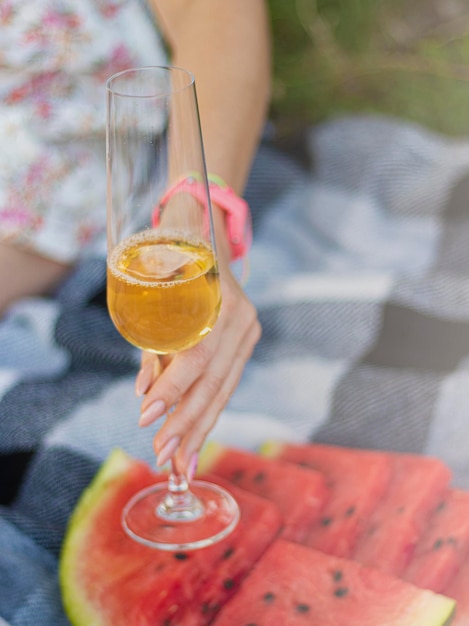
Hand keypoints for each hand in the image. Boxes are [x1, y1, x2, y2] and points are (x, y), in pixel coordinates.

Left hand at [135, 261, 260, 475]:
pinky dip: (209, 415)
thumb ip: (152, 334)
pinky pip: (226, 385)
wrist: (203, 232)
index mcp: (222, 299)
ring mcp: (246, 333)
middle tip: (162, 456)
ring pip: (224, 390)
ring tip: (181, 465)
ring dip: (200, 429)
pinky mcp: (242, 345)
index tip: (146, 416)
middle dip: (187, 423)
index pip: (197, 353)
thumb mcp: (154, 282)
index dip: (173, 387)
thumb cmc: (172, 253)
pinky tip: (197, 442)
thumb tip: (143, 390)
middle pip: (215, 381)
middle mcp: (241, 320)